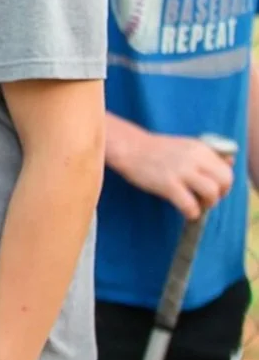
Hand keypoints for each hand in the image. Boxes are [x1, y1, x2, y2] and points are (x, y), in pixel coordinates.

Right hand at [117, 131, 233, 219]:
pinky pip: (191, 206)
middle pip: (225, 180)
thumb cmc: (156, 150)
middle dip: (219, 194)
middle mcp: (194, 157)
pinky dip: (191, 213)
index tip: (211, 188)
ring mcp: (181, 170)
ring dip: (207, 204)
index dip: (223, 184)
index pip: (227, 170)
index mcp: (200, 148)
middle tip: (205, 198)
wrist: (128, 147)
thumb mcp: (185, 146)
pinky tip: (183, 209)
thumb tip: (231, 163)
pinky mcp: (168, 184)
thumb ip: (208, 155)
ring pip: (212, 193)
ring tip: (195, 203)